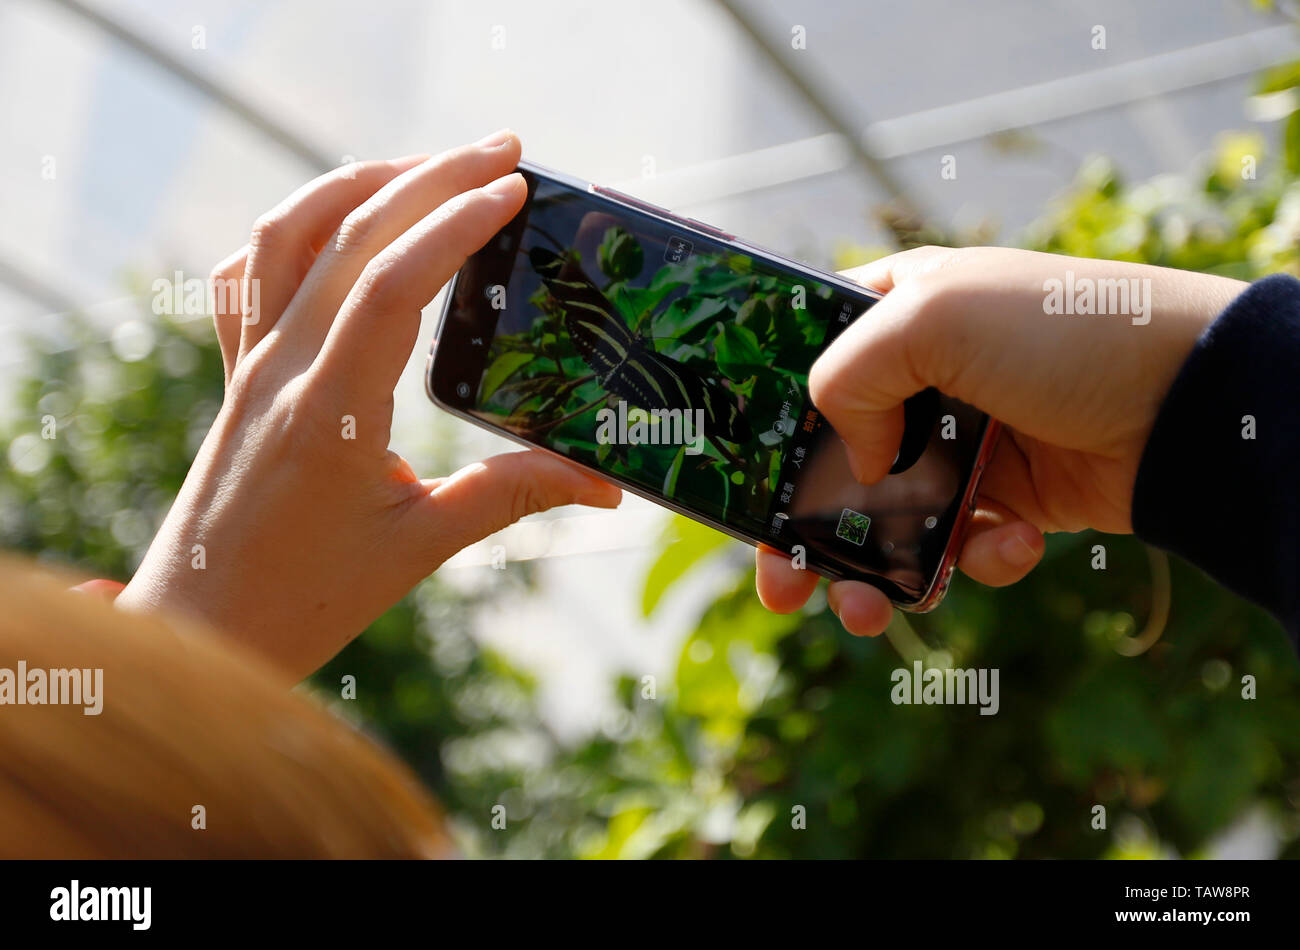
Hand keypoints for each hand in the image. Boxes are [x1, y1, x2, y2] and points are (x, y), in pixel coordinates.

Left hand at [117, 131, 620, 678]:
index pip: (390, 286)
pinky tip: (334, 223)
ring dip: (358, 183)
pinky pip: (245, 274)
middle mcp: (280, 371)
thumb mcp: (420, 548)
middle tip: (501, 152)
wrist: (200, 627)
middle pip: (347, 237)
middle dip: (429, 179)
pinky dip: (291, 228)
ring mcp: (247, 364)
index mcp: (329, 413)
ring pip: (286, 234)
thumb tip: (604, 484)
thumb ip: (510, 497)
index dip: (454, 225)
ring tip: (427, 165)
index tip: (513, 191)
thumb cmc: (305, 599)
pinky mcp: (235, 373)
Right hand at [756, 245, 1246, 635]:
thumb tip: (857, 463)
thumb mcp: (933, 315)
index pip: (802, 367)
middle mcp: (920, 378)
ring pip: (885, 519)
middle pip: (830, 463)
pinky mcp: (1007, 496)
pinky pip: (958, 545)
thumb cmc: (1063, 333)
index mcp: (893, 314)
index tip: (739, 492)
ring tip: (865, 612)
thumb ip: (850, 376)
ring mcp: (962, 440)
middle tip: (781, 587)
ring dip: (868, 572)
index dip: (766, 430)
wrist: (1188, 400)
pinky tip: (1008, 547)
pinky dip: (971, 561)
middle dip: (798, 532)